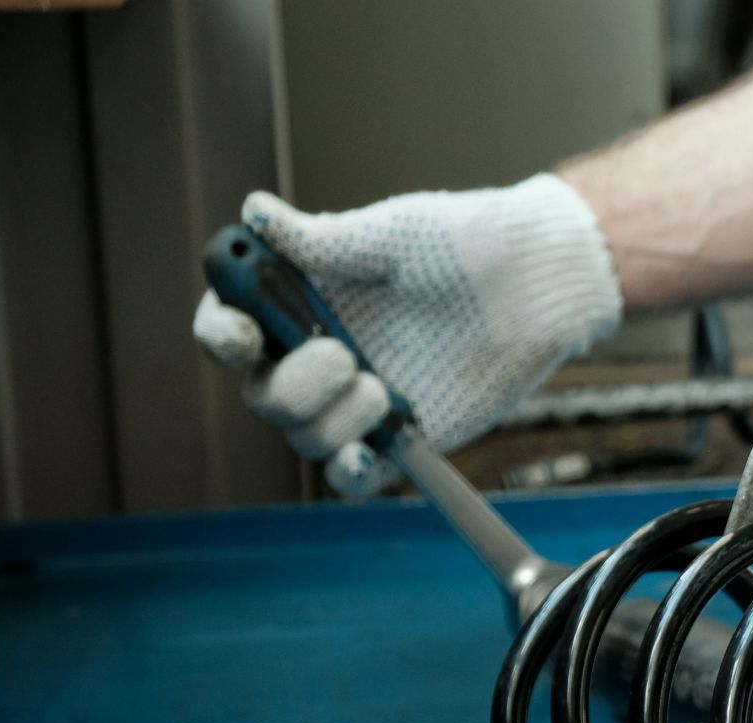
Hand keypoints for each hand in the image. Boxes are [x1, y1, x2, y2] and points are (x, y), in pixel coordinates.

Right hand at [192, 175, 620, 495]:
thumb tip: (255, 214)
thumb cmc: (454, 244)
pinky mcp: (397, 439)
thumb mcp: (389, 236)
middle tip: (343, 356)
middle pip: (265, 397)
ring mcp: (353, 402)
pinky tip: (369, 453)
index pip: (230, 326)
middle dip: (294, 386)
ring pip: (307, 438)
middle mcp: (312, 357)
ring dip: (333, 423)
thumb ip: (324, 240)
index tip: (245, 336)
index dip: (223, 336)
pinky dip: (352, 473)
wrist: (530, 283)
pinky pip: (355, 478)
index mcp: (292, 301)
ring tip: (382, 389)